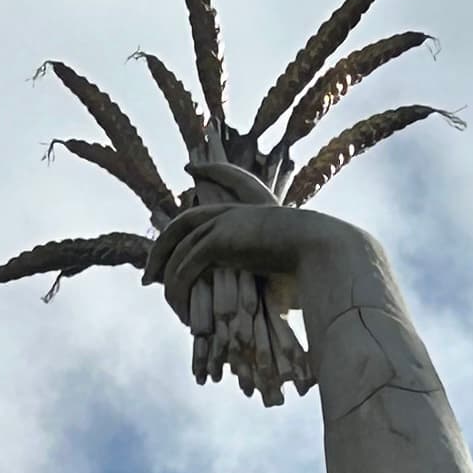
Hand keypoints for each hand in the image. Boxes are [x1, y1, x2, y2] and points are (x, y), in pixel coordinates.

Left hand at [145, 159, 363, 410]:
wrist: (324, 250)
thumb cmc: (317, 261)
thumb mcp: (291, 261)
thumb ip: (276, 266)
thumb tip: (286, 290)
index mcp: (254, 210)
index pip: (226, 182)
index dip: (210, 170)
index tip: (190, 167)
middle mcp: (235, 212)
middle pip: (183, 222)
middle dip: (161, 247)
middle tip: (148, 275)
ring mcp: (226, 223)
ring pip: (179, 246)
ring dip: (165, 274)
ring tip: (159, 296)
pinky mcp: (222, 240)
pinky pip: (188, 263)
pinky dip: (179, 285)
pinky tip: (177, 305)